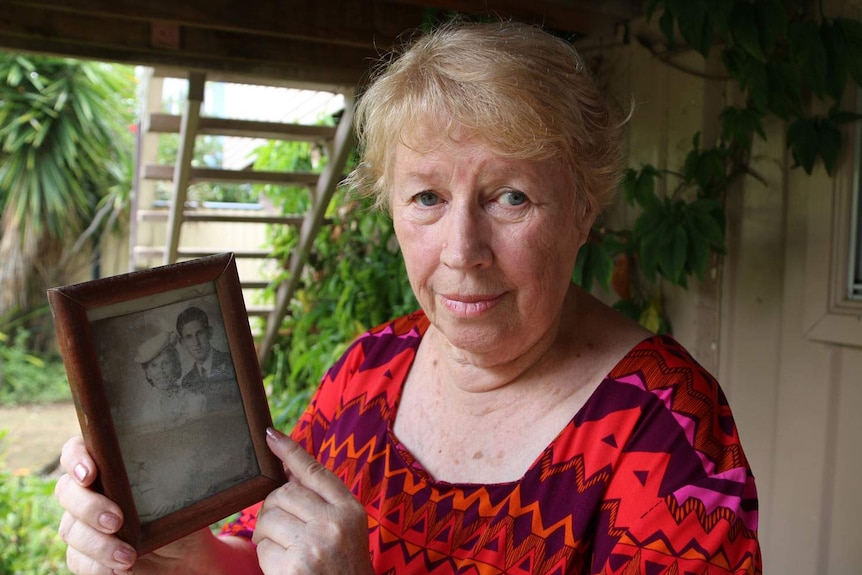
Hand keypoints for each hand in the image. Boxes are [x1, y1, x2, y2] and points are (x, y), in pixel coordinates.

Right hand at [55, 436, 258, 574]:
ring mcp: (81, 523)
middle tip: (117, 521)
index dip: (76, 458)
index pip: (77, 450)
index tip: (90, 473)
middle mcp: (89, 491)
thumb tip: (181, 451)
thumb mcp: (181, 488)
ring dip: (99, 545)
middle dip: (90, 508)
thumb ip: (168, 472)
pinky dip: (98, 567)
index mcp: (109, 465)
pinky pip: (78, 560)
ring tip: (128, 557)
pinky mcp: (83, 554)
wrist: (185, 553)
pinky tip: (120, 569)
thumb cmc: (181, 510)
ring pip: (71, 530)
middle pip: (67, 492)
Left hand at [253, 428, 373, 574]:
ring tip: (284, 550)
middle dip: (271, 509)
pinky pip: (263, 549)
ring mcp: (314, 544)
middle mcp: (335, 523)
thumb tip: (288, 471)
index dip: (290, 451)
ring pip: (268, 519)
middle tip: (278, 529)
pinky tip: (284, 568)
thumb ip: (323, 501)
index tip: (270, 435)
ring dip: (266, 535)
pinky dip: (266, 559)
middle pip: (282, 494)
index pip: (315, 471)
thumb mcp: (346, 530)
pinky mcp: (294, 566)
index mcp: (350, 510)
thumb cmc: (345, 568)